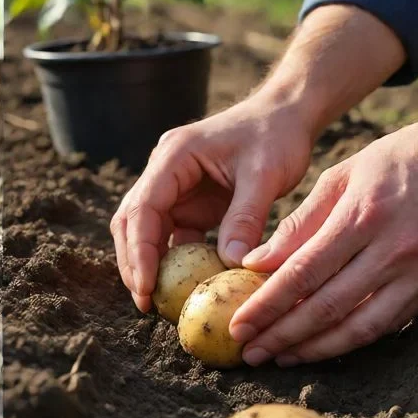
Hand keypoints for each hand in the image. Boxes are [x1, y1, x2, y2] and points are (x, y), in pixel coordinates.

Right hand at [110, 94, 315, 312]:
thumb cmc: (276, 135)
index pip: (143, 207)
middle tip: (144, 303)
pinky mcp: (190, 203)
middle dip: (134, 262)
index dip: (140, 250)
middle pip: (132, 221)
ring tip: (156, 302)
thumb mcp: (265, 174)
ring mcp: (175, 187)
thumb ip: (246, 218)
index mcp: (174, 156)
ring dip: (149, 264)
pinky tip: (183, 289)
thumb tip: (231, 264)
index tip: (145, 286)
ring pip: (146, 230)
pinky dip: (175, 262)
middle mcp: (165, 171)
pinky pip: (173, 236)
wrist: (286, 115)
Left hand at [230, 112, 417, 365]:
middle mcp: (393, 249)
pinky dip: (354, 341)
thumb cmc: (405, 156)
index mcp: (362, 215)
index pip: (303, 273)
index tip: (238, 324)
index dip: (267, 305)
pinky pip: (391, 324)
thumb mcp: (345, 173)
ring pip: (360, 328)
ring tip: (281, 358)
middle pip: (327, 308)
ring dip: (316, 350)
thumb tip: (256, 261)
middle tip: (250, 352)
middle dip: (282, 336)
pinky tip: (325, 347)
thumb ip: (301, 221)